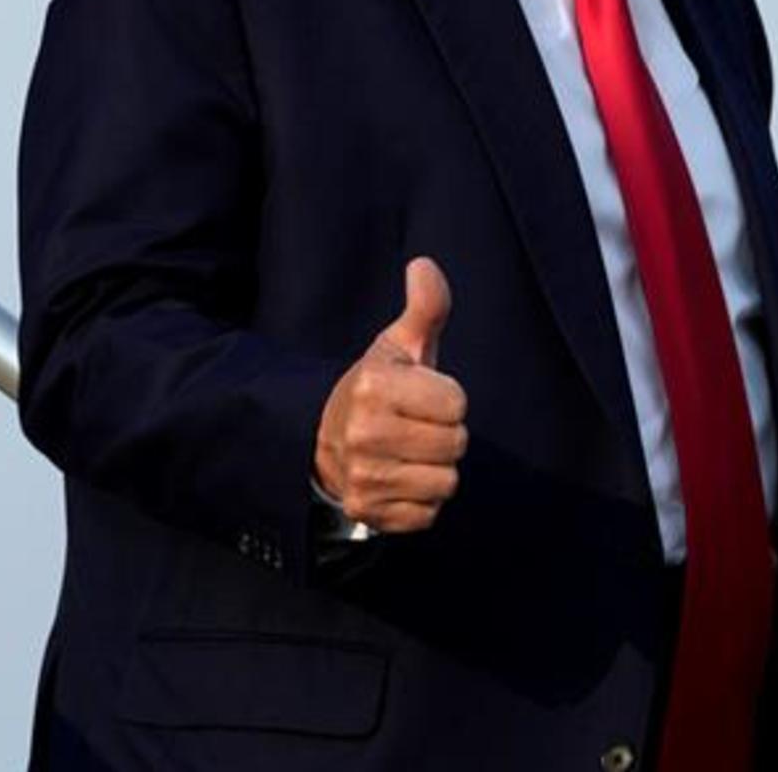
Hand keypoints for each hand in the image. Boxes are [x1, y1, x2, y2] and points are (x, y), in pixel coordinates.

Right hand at [313, 256, 467, 533]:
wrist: (321, 439)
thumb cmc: (375, 388)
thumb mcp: (396, 345)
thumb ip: (424, 307)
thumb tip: (424, 264)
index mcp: (373, 386)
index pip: (456, 403)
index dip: (448, 398)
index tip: (422, 396)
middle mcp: (364, 434)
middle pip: (455, 444)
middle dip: (445, 434)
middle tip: (416, 426)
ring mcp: (363, 477)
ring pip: (445, 482)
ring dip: (435, 469)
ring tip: (409, 452)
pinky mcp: (368, 511)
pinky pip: (428, 514)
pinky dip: (421, 500)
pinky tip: (400, 479)